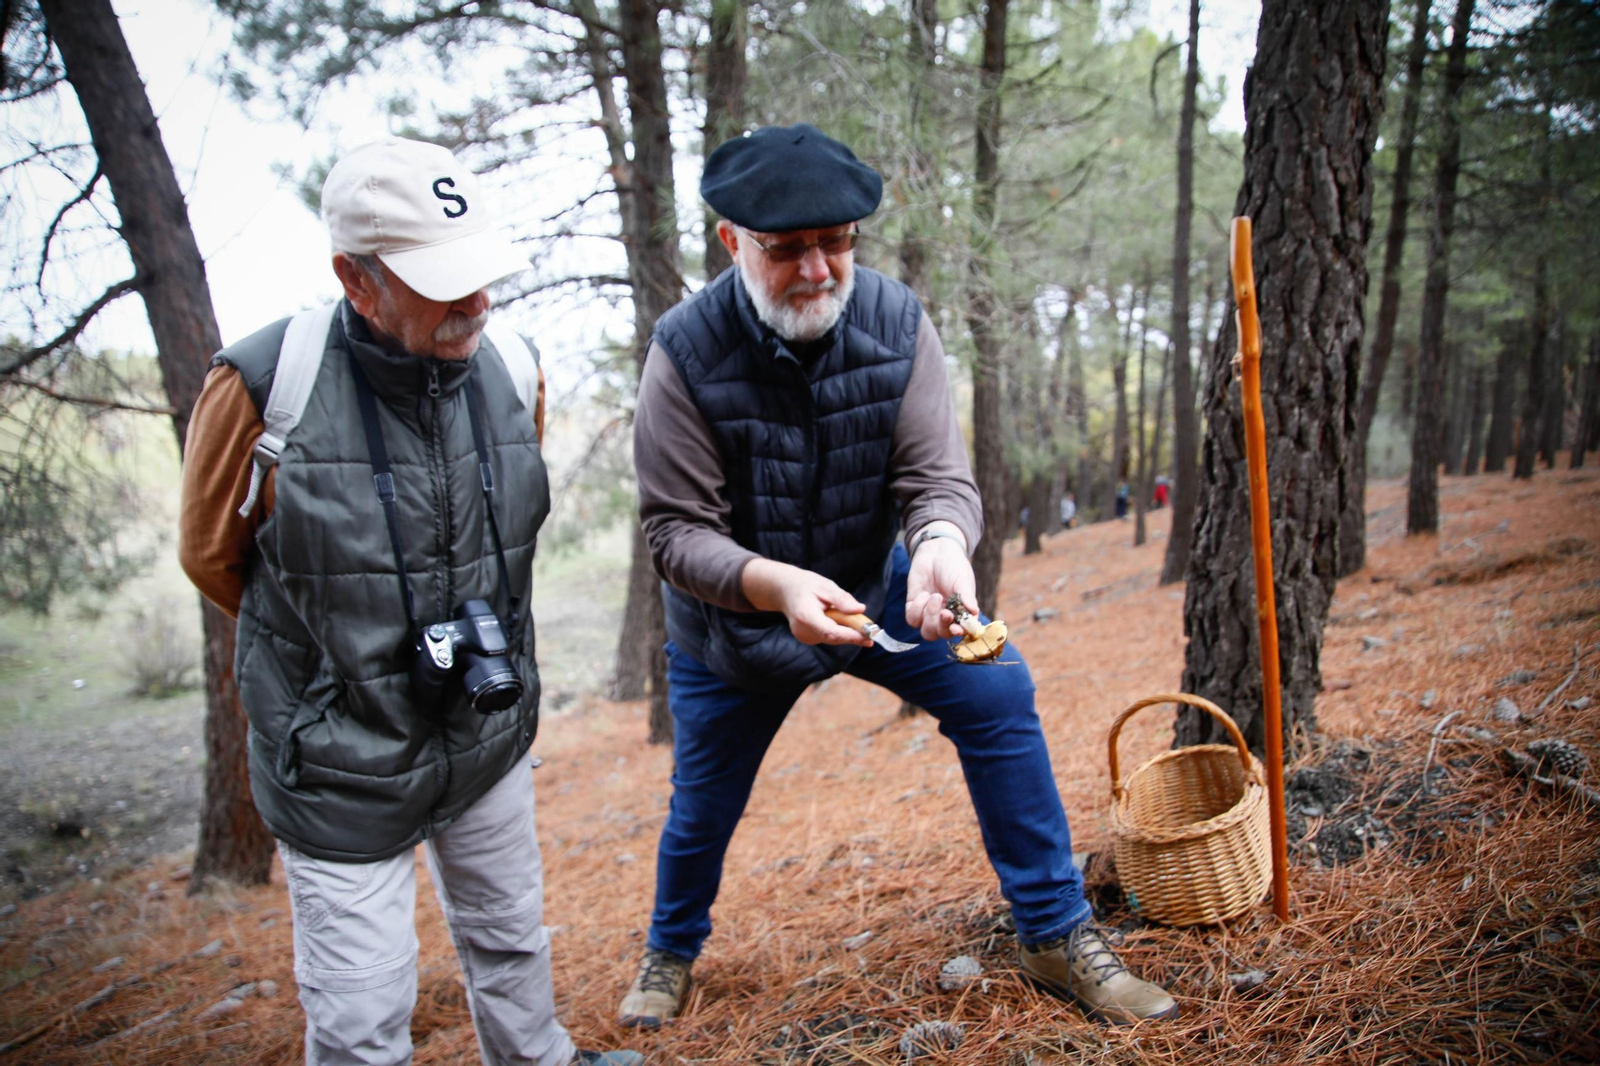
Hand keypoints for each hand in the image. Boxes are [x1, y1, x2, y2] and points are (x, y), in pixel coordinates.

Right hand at [741, 558, 872, 646]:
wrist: (784, 590)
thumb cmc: (805, 585)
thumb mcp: (824, 586)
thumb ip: (841, 599)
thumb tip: (860, 609)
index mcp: (805, 616)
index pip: (831, 632)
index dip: (851, 636)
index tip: (869, 636)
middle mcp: (803, 631)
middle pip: (834, 637)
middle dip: (855, 634)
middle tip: (872, 628)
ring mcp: (804, 637)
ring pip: (834, 638)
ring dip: (848, 630)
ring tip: (852, 617)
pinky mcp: (808, 638)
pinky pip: (829, 636)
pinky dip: (840, 630)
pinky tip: (838, 618)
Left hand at [905, 535, 978, 640]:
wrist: (935, 551)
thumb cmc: (953, 566)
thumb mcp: (962, 580)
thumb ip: (967, 597)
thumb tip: (974, 613)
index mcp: (960, 614)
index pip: (960, 631)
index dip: (958, 633)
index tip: (955, 628)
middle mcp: (945, 617)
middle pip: (941, 634)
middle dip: (942, 626)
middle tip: (944, 612)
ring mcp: (929, 614)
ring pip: (926, 632)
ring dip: (929, 616)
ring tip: (934, 596)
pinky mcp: (914, 607)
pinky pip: (912, 619)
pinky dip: (917, 608)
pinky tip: (923, 593)